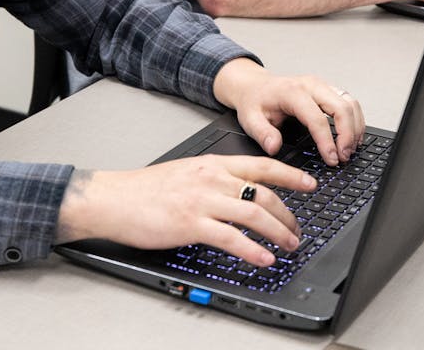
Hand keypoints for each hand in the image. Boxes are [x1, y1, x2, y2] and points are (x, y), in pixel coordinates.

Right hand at [55, 156, 316, 264]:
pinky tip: (264, 259)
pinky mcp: (191, 223)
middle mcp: (211, 179)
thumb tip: (235, 191)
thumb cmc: (143, 190)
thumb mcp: (184, 172)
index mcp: (211, 165)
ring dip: (278, 232)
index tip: (310, 183)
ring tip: (289, 245)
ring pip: (254, 214)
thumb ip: (211, 179)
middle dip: (288, 214)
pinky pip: (231, 238)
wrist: (113, 198)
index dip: (290, 175)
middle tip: (298, 229)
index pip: (261, 166)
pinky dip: (253, 250)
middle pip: (263, 193)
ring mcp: (202, 200)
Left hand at [211, 58, 364, 165]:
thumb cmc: (255, 101)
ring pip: (350, 103)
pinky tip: (352, 136)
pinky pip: (349, 102)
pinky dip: (355, 120)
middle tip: (343, 157)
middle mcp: (311, 85)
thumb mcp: (249, 119)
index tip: (331, 159)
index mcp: (292, 92)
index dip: (327, 141)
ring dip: (355, 128)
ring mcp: (322, 86)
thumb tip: (274, 147)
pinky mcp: (328, 90)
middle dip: (348, 135)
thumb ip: (262, 134)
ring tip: (350, 150)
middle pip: (342, 108)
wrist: (255, 85)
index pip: (317, 118)